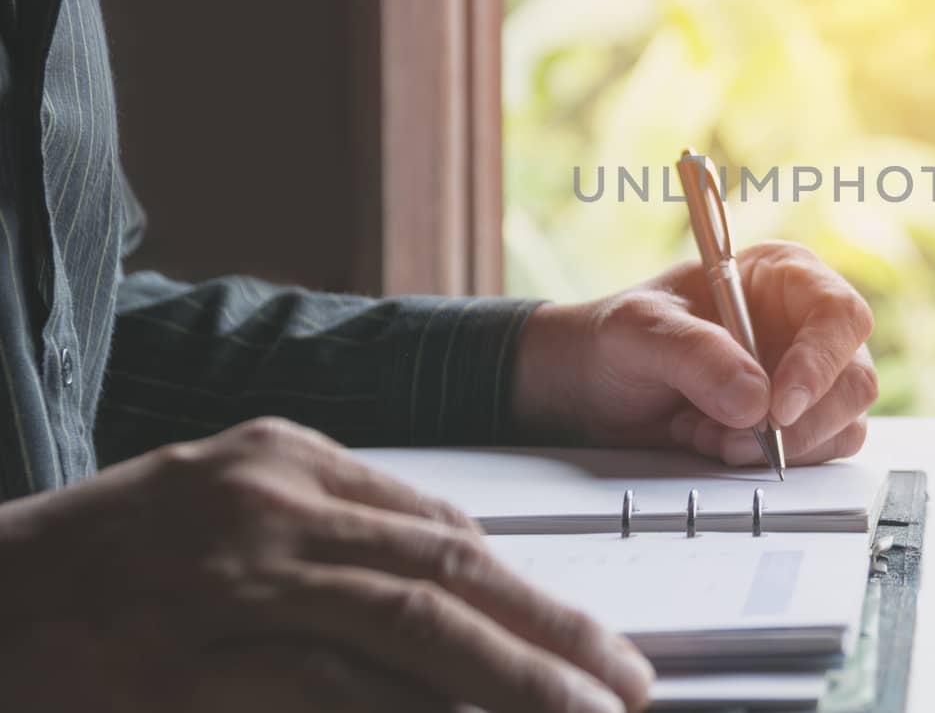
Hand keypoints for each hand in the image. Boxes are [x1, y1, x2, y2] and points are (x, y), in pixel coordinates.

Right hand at [0, 418, 652, 712]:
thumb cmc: (94, 562)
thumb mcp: (221, 505)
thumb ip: (335, 531)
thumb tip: (454, 577)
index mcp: (286, 459)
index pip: (444, 524)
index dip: (529, 588)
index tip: (587, 636)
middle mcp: (270, 508)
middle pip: (449, 570)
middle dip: (553, 632)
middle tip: (627, 682)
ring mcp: (226, 584)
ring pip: (409, 629)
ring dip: (511, 680)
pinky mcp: (183, 668)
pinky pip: (323, 695)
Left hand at [512, 241, 876, 465]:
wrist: (593, 387)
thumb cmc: (617, 339)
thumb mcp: (638, 332)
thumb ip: (694, 355)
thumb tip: (754, 400)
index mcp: (782, 276)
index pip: (838, 314)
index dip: (820, 362)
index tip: (779, 406)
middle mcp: (805, 325)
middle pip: (854, 377)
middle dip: (799, 421)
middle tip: (736, 439)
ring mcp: (807, 377)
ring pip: (843, 422)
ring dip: (779, 446)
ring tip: (707, 434)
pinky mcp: (799, 422)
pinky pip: (820, 452)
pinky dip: (770, 461)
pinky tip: (715, 443)